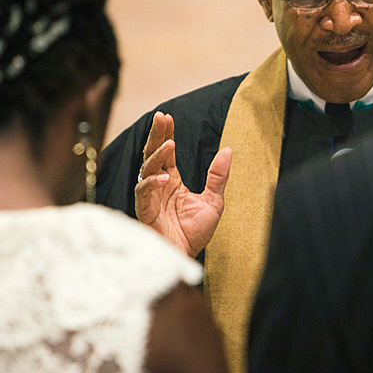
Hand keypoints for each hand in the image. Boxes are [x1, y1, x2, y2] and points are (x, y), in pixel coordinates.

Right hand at [134, 111, 231, 257]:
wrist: (186, 255)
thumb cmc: (195, 232)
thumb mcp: (213, 201)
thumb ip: (218, 176)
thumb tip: (228, 150)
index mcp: (172, 181)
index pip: (166, 153)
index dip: (166, 133)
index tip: (168, 117)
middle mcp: (158, 185)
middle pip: (153, 154)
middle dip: (156, 135)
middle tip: (160, 116)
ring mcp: (150, 197)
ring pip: (147, 169)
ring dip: (157, 156)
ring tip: (169, 143)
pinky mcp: (144, 211)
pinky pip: (144, 193)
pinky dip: (152, 184)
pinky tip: (164, 178)